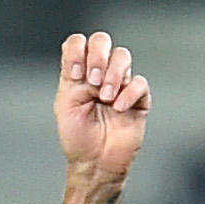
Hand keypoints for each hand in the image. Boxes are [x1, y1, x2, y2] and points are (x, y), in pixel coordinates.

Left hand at [53, 31, 149, 181]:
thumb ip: (73, 80)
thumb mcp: (65, 105)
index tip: (74, 74)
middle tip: (92, 81)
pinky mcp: (138, 97)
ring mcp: (119, 83)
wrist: (95, 162)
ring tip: (105, 98)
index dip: (76, 51)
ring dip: (113, 74)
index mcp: (78, 74)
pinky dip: (129, 93)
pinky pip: (139, 82)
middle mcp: (99, 74)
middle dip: (97, 56)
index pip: (78, 43)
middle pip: (102, 40)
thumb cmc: (78, 138)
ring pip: (122, 56)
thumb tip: (91, 65)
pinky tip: (118, 108)